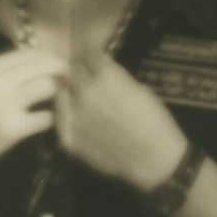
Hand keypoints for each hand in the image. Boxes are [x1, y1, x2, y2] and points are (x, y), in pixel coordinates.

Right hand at [0, 48, 65, 168]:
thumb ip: (2, 69)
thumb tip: (39, 61)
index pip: (30, 54)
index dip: (49, 59)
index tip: (54, 67)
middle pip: (45, 67)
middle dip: (58, 74)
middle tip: (60, 82)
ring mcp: (5, 106)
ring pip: (48, 88)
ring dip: (54, 95)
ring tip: (47, 102)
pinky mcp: (13, 129)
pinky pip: (45, 118)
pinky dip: (46, 119)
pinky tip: (37, 122)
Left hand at [55, 56, 187, 191]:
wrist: (155, 161)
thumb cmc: (155, 124)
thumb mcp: (139, 90)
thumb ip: (114, 77)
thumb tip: (101, 69)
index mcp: (104, 76)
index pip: (86, 54)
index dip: (88, 55)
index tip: (89, 57)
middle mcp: (84, 93)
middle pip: (70, 74)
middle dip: (78, 74)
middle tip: (86, 80)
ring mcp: (73, 117)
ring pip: (61, 97)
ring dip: (69, 95)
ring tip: (83, 102)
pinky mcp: (68, 139)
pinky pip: (61, 121)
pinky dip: (69, 118)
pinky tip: (84, 123)